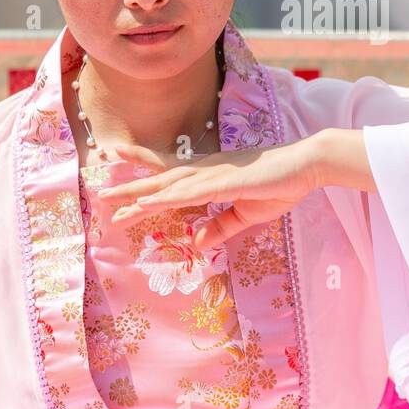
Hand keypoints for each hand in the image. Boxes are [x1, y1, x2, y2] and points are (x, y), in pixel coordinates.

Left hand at [93, 136, 325, 251]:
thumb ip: (220, 227)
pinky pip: (190, 192)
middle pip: (161, 177)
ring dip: (139, 193)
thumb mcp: (246, 215)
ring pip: (168, 185)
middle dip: (131, 186)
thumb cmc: (280, 185)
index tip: (120, 172)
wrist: (306, 166)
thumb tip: (196, 242)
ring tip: (113, 199)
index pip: (171, 172)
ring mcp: (214, 174)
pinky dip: (167, 196)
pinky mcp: (225, 182)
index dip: (144, 172)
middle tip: (102, 192)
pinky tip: (150, 201)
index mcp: (211, 176)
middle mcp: (207, 171)